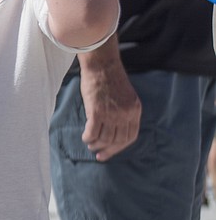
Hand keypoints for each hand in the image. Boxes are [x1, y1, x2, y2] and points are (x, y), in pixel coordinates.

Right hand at [78, 43, 140, 160]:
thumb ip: (123, 111)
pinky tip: (85, 137)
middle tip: (99, 155)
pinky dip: (88, 137)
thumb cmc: (110, 77)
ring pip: (104, 138)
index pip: (130, 137)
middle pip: (117, 140)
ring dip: (96, 144)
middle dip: (108, 150)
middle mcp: (125, 115)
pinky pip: (92, 132)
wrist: (101, 65)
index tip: (111, 152)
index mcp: (135, 111)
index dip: (120, 147)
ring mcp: (111, 114)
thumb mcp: (125, 96)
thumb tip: (114, 127)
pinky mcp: (97, 112)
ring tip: (90, 144)